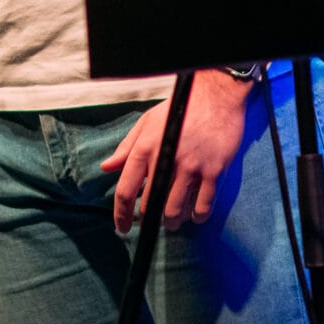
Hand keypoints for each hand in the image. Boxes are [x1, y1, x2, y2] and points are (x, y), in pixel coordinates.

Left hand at [102, 73, 263, 231]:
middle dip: (149, 219)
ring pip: (176, 210)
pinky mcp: (214, 171)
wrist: (216, 96)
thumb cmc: (179, 109)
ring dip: (173, 221)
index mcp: (145, 148)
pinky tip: (195, 216)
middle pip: (150, 204)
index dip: (121, 214)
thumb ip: (127, 147)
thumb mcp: (147, 122)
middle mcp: (166, 159)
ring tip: (173, 221)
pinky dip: (198, 216)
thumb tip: (107, 168)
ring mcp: (191, 167)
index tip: (122, 227)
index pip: (126, 189)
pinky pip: (203, 205)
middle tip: (153, 221)